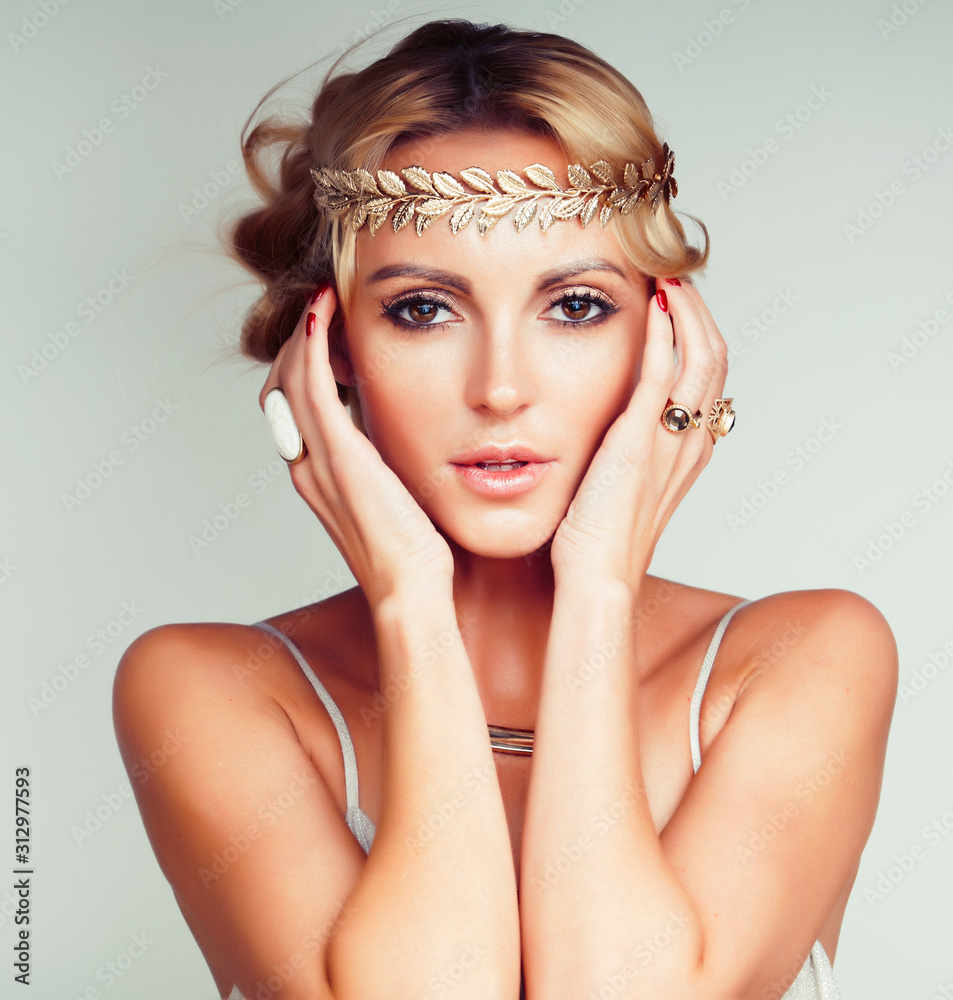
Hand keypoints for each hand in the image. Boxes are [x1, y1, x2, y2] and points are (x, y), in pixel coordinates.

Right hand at [259, 285, 453, 610]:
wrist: (410, 588)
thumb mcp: (393, 498)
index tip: (330, 329)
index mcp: (316, 475)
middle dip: (298, 340)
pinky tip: (327, 310)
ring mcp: (315, 459)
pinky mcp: (337, 454)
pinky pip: (311, 383)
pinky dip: (313, 340)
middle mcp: (305, 464)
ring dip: (303, 331)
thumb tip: (398, 438)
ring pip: (289, 377)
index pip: (293, 403)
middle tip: (325, 306)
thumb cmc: (413, 552)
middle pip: (282, 384)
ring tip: (325, 299)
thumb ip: (383, 465)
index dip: (304, 361)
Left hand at [549, 279, 727, 588]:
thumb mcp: (625, 485)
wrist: (596, 578)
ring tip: (670, 277)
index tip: (678, 303)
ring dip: (687, 312)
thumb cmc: (600, 541)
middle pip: (716, 359)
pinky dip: (664, 335)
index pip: (711, 377)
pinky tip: (652, 307)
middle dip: (700, 312)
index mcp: (689, 451)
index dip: (700, 334)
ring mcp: (669, 441)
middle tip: (678, 277)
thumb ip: (632, 450)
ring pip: (701, 359)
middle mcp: (690, 442)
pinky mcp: (638, 442)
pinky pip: (662, 376)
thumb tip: (617, 425)